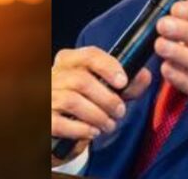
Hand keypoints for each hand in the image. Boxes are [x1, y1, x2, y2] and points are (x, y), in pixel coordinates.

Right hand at [51, 46, 150, 165]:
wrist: (57, 127)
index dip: (109, 67)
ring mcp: (46, 97)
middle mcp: (53, 75)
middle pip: (82, 80)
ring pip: (73, 101)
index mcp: (68, 61)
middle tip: (120, 112)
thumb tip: (144, 75)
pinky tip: (93, 132)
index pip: (89, 55)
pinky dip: (82, 129)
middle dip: (107, 98)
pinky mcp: (43, 119)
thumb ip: (125, 84)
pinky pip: (62, 123)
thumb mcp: (104, 90)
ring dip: (98, 115)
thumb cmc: (83, 103)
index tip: (123, 82)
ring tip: (109, 125)